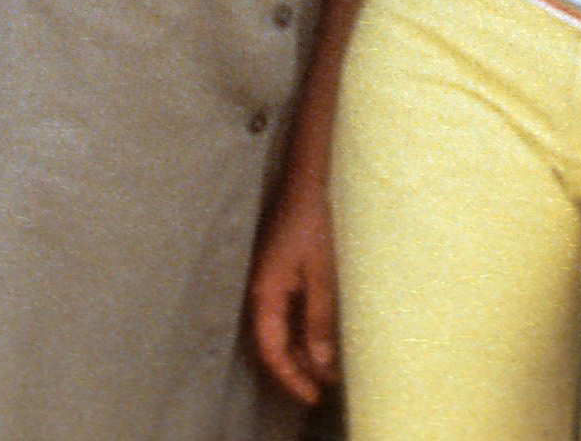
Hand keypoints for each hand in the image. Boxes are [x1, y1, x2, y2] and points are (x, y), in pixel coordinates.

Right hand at [246, 158, 342, 403]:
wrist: (299, 185)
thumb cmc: (310, 224)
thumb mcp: (320, 274)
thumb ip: (318, 319)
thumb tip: (321, 363)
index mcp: (264, 296)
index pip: (272, 353)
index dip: (292, 379)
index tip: (315, 396)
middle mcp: (256, 297)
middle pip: (270, 349)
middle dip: (295, 374)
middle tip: (322, 392)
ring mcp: (261, 290)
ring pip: (274, 337)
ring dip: (297, 357)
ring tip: (325, 374)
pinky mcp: (270, 283)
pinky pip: (278, 320)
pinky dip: (296, 337)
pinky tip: (315, 344)